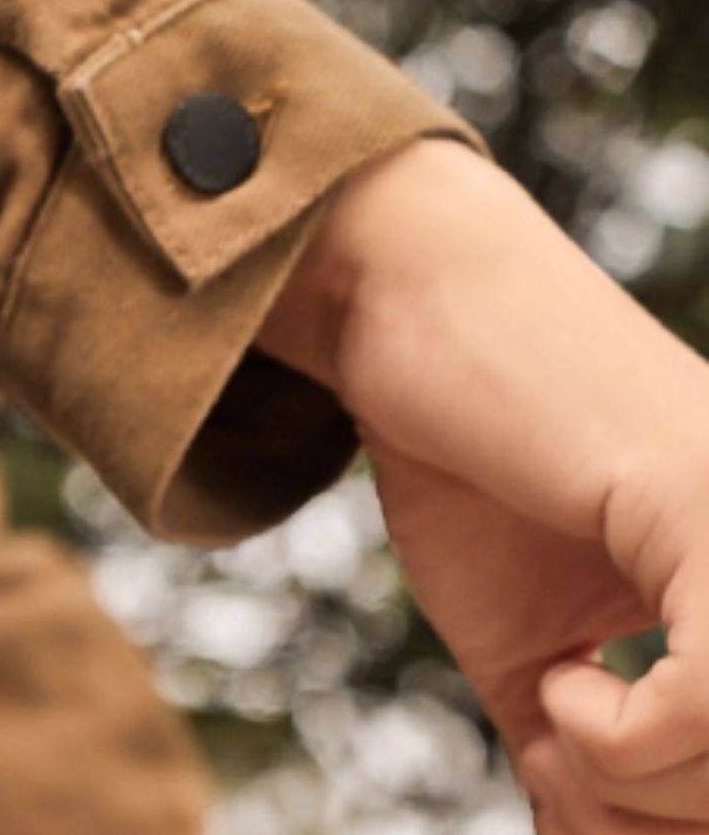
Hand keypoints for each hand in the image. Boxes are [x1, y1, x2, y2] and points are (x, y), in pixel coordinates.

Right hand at [264, 136, 708, 829]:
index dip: (681, 810)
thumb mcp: (541, 660)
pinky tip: (565, 679)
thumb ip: (594, 767)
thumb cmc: (471, 459)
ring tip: (567, 711)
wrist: (405, 301)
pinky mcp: (707, 498)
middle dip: (666, 813)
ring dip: (646, 783)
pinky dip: (626, 738)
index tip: (594, 791)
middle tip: (581, 775)